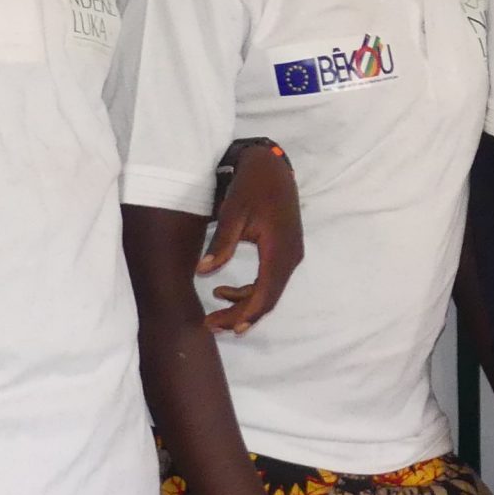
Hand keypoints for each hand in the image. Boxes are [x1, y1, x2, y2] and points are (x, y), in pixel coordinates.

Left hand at [204, 144, 301, 334]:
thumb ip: (221, 243)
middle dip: (240, 316)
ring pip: (269, 292)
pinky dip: (249, 292)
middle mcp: (290, 257)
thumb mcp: (233, 212)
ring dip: (243, 306)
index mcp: (279, 250)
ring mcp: (290, 255)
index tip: (222, 327)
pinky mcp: (284, 251)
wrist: (272, 167)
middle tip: (211, 324)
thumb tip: (203, 271)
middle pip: (268, 298)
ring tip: (215, 311)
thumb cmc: (252, 187)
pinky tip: (224, 290)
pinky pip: (270, 281)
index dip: (245, 315)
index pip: (265, 294)